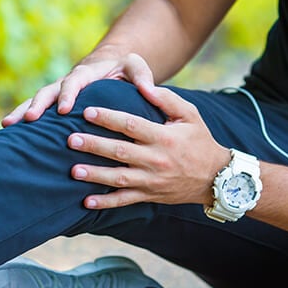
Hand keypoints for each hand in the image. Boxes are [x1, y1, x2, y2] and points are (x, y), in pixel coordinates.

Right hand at [1, 53, 154, 127]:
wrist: (110, 67)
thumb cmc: (125, 68)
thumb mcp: (136, 66)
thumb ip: (142, 75)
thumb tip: (148, 89)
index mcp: (85, 74)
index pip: (74, 83)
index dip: (67, 95)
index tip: (64, 109)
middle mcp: (66, 84)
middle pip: (47, 92)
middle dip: (36, 105)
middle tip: (27, 119)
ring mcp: (56, 95)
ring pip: (35, 101)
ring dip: (21, 112)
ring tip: (6, 125)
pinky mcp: (53, 106)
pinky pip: (37, 113)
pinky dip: (23, 122)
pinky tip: (10, 136)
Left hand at [68, 86, 230, 208]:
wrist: (216, 178)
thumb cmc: (199, 140)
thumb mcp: (190, 115)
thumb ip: (167, 99)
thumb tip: (144, 85)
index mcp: (163, 137)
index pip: (131, 125)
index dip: (108, 118)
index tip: (87, 111)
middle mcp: (156, 159)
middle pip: (120, 152)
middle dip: (94, 145)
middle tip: (70, 140)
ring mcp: (151, 180)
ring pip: (119, 178)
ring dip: (95, 175)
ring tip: (73, 170)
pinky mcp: (149, 195)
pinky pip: (124, 200)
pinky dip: (106, 202)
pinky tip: (86, 201)